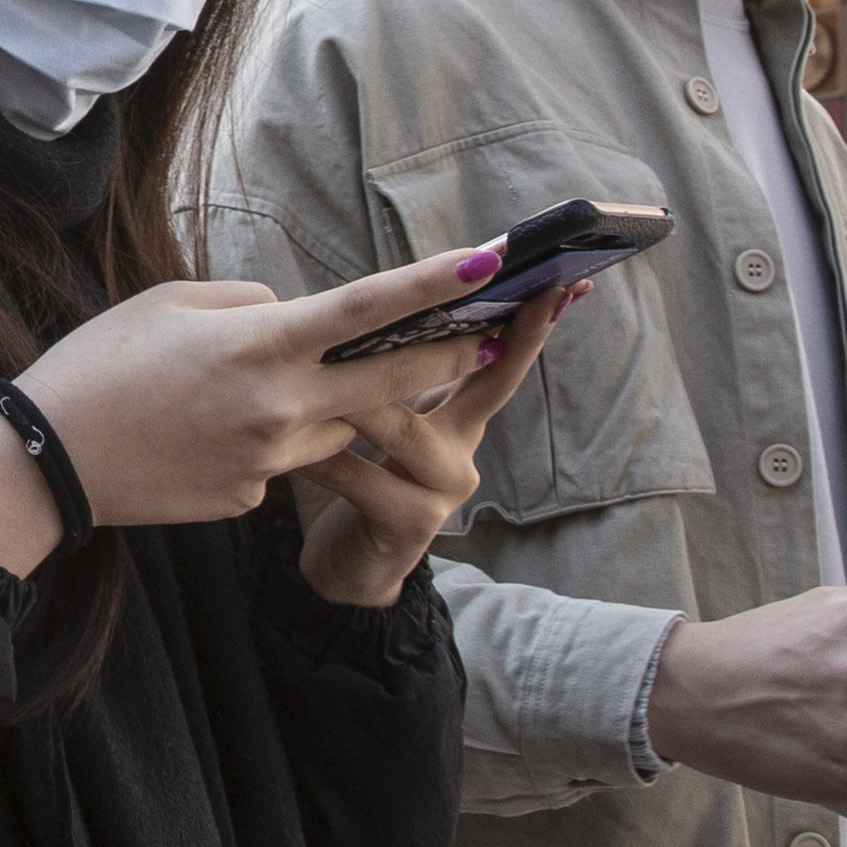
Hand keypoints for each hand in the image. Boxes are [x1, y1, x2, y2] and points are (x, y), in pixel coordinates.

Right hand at [0, 238, 534, 573]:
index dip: (435, 285)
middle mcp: (280, 406)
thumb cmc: (99, 364)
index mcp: (260, 345)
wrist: (49, 462)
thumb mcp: (172, 302)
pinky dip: (272, 440)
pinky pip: (286, 460)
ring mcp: (270, 460)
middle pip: (391, 383)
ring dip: (336, 406)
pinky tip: (209, 433)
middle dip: (445, 358)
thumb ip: (250, 303)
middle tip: (484, 336)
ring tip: (253, 386)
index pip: (368, 310)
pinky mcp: (253, 499)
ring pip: (337, 426)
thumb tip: (295, 315)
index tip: (491, 262)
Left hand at [290, 286, 577, 606]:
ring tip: (328, 370)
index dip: (528, 319)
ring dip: (362, 400)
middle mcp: (465, 449)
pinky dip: (322, 457)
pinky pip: (360, 478)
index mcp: (462, 417)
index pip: (500, 356)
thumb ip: (396, 376)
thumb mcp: (390, 424)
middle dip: (492, 334)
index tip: (554, 278)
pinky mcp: (411, 523)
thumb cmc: (363, 481)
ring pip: (404, 429)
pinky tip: (292, 448)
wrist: (350, 569)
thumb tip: (384, 302)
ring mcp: (444, 489)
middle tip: (490, 280)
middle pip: (487, 382)